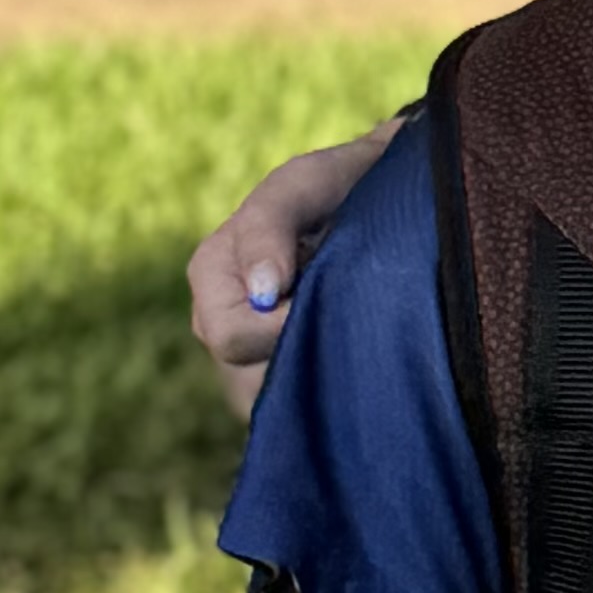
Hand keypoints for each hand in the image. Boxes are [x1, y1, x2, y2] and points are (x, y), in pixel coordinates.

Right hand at [190, 115, 406, 420]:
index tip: (330, 293)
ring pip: (274, 402)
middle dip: (304, 354)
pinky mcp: (284, 375)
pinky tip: (354, 350)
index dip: (284, 328)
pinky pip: (298, 409)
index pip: (231, 338)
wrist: (382, 194)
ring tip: (350, 324)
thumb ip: (270, 228)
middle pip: (247, 381)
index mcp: (211, 274)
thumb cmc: (339, 183)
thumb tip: (262, 294)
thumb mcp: (303, 185)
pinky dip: (330, 389)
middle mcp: (218, 320)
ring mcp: (247, 353)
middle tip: (344, 308)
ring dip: (319, 373)